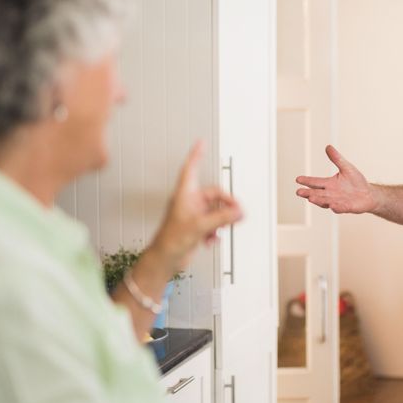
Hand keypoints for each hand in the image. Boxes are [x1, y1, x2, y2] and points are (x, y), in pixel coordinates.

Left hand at [150, 141, 242, 273]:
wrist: (165, 259)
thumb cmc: (171, 239)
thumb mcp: (200, 225)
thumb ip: (222, 217)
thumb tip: (238, 212)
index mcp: (185, 194)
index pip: (191, 168)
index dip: (196, 155)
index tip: (200, 143)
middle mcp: (189, 202)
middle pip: (214, 195)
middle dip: (226, 205)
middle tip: (236, 213)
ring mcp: (193, 215)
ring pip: (215, 211)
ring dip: (221, 221)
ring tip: (221, 229)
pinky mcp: (196, 227)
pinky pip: (213, 223)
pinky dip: (215, 231)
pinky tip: (211, 239)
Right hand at [295, 145, 375, 213]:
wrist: (368, 194)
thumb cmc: (356, 181)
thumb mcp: (346, 167)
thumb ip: (337, 159)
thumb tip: (328, 146)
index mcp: (329, 184)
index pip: (316, 182)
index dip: (307, 181)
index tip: (298, 179)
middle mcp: (331, 194)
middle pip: (317, 194)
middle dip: (308, 193)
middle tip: (299, 192)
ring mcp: (338, 201)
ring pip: (326, 202)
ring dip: (318, 200)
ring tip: (310, 198)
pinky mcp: (347, 207)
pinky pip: (341, 208)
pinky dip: (337, 207)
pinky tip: (332, 206)